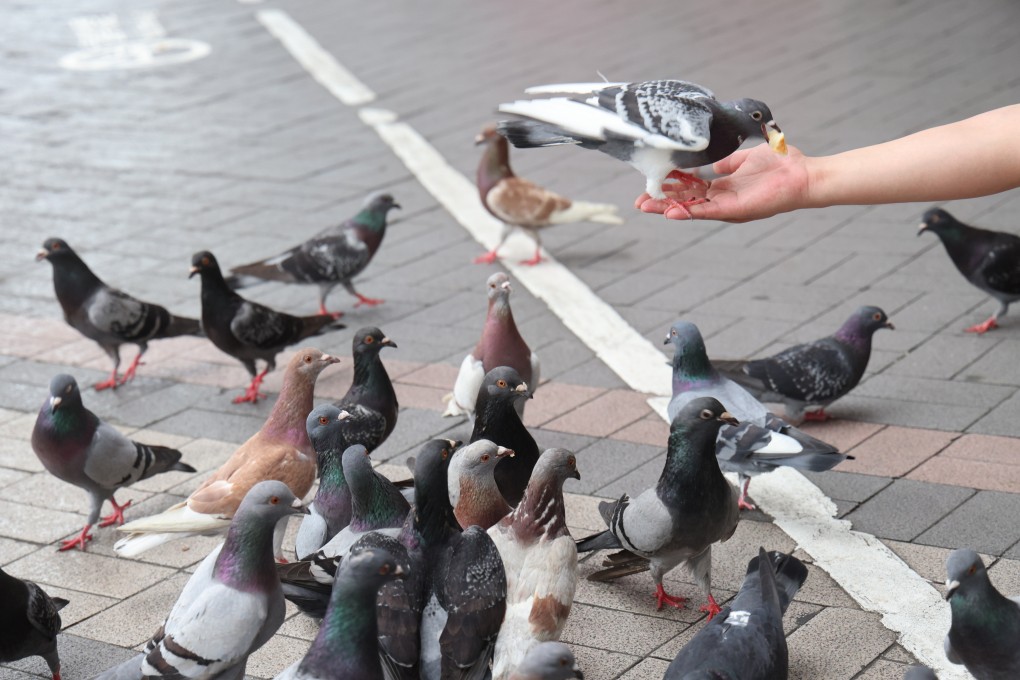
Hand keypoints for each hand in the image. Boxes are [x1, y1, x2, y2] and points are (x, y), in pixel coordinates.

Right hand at [634, 143, 811, 222]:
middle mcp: (722, 199)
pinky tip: (670, 212)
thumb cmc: (780, 163)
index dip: (671, 187)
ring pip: (691, 208)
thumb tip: (710, 164)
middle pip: (686, 201)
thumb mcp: (745, 157)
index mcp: (724, 186)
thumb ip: (726, 163)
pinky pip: (707, 212)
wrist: (803, 174)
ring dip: (668, 209)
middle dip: (662, 201)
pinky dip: (688, 212)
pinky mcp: (735, 210)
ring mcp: (727, 206)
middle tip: (639, 202)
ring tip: (646, 207)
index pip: (691, 188)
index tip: (652, 184)